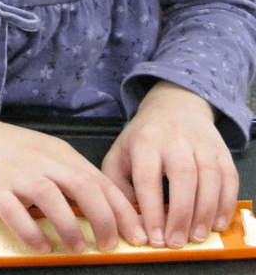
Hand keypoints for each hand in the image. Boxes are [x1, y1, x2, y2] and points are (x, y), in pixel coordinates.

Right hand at [0, 99, 146, 253]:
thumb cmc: (15, 149)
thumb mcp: (49, 153)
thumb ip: (71, 174)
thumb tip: (98, 203)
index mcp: (62, 155)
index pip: (99, 180)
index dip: (120, 207)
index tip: (133, 231)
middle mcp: (44, 162)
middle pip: (82, 186)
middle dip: (103, 218)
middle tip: (110, 244)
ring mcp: (19, 175)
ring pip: (52, 199)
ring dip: (69, 227)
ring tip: (78, 248)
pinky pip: (16, 214)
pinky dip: (33, 233)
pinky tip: (43, 247)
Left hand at [102, 81, 238, 247]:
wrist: (173, 105)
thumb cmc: (142, 135)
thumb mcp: (119, 152)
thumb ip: (117, 184)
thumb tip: (131, 218)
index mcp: (144, 141)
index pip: (148, 178)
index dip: (152, 211)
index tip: (153, 238)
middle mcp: (174, 138)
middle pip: (183, 176)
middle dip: (181, 214)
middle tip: (176, 242)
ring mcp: (200, 142)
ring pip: (210, 177)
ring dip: (206, 212)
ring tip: (197, 236)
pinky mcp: (219, 148)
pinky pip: (229, 176)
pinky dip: (226, 202)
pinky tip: (217, 222)